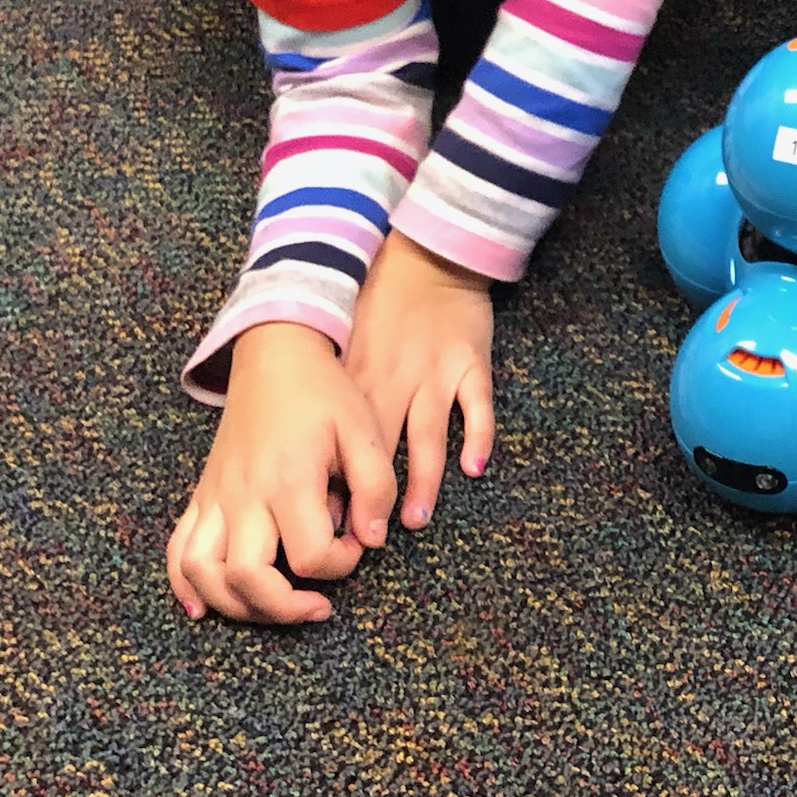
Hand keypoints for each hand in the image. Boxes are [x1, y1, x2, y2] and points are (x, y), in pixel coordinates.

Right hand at [167, 322, 394, 625]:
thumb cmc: (323, 393)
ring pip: (202, 573)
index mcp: (289, 479)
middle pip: (247, 577)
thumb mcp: (364, 429)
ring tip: (270, 609)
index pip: (311, 555)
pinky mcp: (202, 496)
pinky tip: (203, 606)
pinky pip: (177, 550)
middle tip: (318, 605)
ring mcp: (216, 497)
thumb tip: (371, 540)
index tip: (358, 545)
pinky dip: (183, 585)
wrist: (275, 355)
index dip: (341, 565)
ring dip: (234, 606)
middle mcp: (245, 494)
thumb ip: (376, 488)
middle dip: (283, 607)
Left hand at [343, 233, 496, 533]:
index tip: (326, 525)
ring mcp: (436, 373)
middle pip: (380, 449)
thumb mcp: (349, 344)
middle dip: (372, 497)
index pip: (343, 443)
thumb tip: (319, 456)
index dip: (335, 484)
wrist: (429, 255)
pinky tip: (474, 467)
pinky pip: (477, 407)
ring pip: (426, 437)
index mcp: (359, 379)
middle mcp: (394, 381)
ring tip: (413, 519)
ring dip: (420, 480)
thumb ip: (336, 395)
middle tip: (365, 541)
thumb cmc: (381, 303)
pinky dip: (478, 436)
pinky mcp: (471, 363)